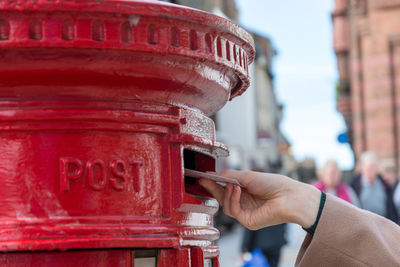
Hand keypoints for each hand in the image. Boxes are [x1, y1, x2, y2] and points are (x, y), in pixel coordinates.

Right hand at [199, 170, 320, 229]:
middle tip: (204, 180)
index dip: (213, 183)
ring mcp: (246, 213)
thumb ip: (228, 176)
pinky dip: (233, 199)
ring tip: (234, 184)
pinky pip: (233, 211)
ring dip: (227, 193)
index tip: (202, 177)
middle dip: (213, 188)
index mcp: (244, 191)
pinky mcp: (248, 221)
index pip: (224, 189)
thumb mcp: (247, 176)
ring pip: (225, 206)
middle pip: (222, 198)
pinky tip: (238, 190)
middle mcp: (244, 203)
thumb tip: (211, 174)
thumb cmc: (274, 184)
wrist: (289, 196)